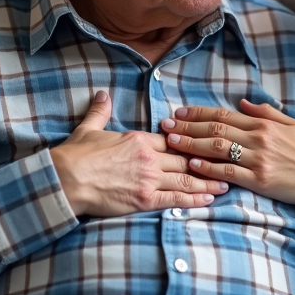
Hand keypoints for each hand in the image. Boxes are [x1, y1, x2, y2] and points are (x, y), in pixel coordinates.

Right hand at [51, 91, 229, 217]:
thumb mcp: (89, 128)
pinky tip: (209, 200)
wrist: (65, 180)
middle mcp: (149, 157)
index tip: (208, 146)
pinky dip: (194, 199)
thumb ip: (101, 111)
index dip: (193, 144)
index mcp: (139, 139)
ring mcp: (148, 179)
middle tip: (228, 165)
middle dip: (209, 163)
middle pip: (186, 159)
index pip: (174, 140)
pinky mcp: (144, 200)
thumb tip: (103, 94)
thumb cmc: (75, 155)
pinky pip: (175, 200)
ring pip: (186, 180)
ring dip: (208, 182)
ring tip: (226, 184)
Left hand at [161, 100, 294, 206]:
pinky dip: (208, 168)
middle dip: (187, 127)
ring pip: (218, 148)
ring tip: (172, 142)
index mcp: (263, 124)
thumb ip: (266, 112)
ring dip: (192, 145)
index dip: (199, 113)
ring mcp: (257, 159)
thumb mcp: (291, 124)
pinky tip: (192, 165)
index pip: (224, 115)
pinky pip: (228, 172)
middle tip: (166, 125)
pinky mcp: (258, 180)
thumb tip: (242, 103)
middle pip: (215, 129)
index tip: (180, 113)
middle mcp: (258, 138)